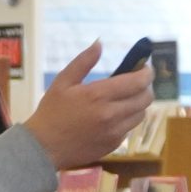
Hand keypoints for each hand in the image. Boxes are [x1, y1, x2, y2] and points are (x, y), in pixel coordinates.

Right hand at [22, 40, 151, 169]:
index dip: (147, 73)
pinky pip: (130, 128)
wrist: (43, 148)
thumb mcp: (62, 82)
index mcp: (99, 95)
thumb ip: (83, 62)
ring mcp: (115, 132)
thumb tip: (99, 43)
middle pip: (146, 98)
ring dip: (138, 104)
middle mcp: (112, 114)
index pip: (139, 82)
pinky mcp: (114, 144)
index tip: (144, 68)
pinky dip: (127, 119)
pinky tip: (114, 116)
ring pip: (141, 114)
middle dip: (146, 87)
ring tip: (125, 99)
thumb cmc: (51, 112)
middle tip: (136, 82)